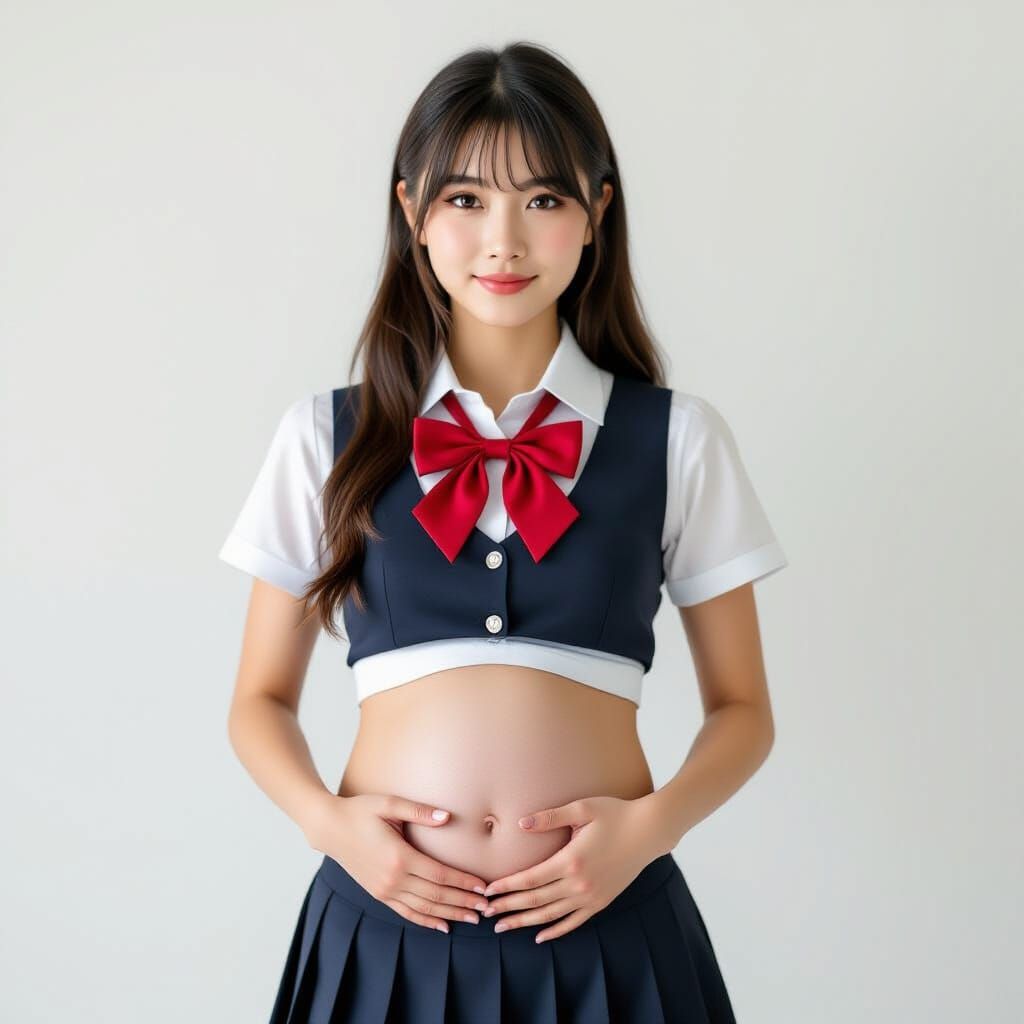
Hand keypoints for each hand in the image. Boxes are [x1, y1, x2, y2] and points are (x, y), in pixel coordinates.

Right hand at [307, 793, 489, 933]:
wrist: (330, 828)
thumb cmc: (360, 811)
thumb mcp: (389, 804)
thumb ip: (420, 811)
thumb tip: (447, 817)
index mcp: (399, 856)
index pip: (440, 874)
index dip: (463, 882)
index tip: (483, 886)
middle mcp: (392, 878)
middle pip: (436, 895)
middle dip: (463, 902)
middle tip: (486, 908)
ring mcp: (384, 890)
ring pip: (423, 908)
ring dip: (449, 914)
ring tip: (471, 918)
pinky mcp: (378, 894)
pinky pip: (406, 912)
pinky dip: (425, 921)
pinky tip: (442, 925)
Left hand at [481, 795, 666, 942]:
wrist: (649, 831)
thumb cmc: (615, 814)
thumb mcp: (582, 809)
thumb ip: (550, 818)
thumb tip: (521, 824)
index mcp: (570, 860)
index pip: (529, 879)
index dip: (506, 886)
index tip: (487, 892)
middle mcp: (579, 883)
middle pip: (535, 901)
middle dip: (508, 908)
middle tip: (485, 914)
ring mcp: (591, 896)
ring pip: (550, 916)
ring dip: (524, 922)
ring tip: (503, 928)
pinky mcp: (601, 902)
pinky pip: (573, 922)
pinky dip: (555, 931)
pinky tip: (539, 937)